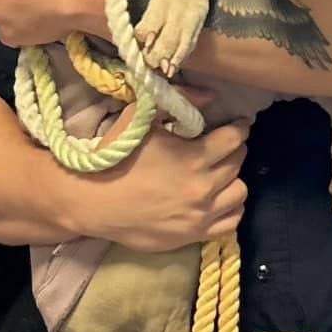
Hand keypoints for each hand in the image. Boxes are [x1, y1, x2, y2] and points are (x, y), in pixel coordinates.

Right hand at [70, 110, 250, 251]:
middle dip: (235, 150)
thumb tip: (211, 96)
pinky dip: (231, 209)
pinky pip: (231, 223)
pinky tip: (219, 200)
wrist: (91, 201)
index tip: (238, 124)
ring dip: (234, 179)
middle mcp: (203, 188)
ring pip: (239, 193)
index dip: (239, 127)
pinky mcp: (192, 235)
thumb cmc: (114, 157)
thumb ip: (179, 101)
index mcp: (193, 158)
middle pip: (237, 164)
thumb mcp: (140, 117)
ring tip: (220, 173)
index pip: (234, 139)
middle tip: (224, 145)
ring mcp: (200, 215)